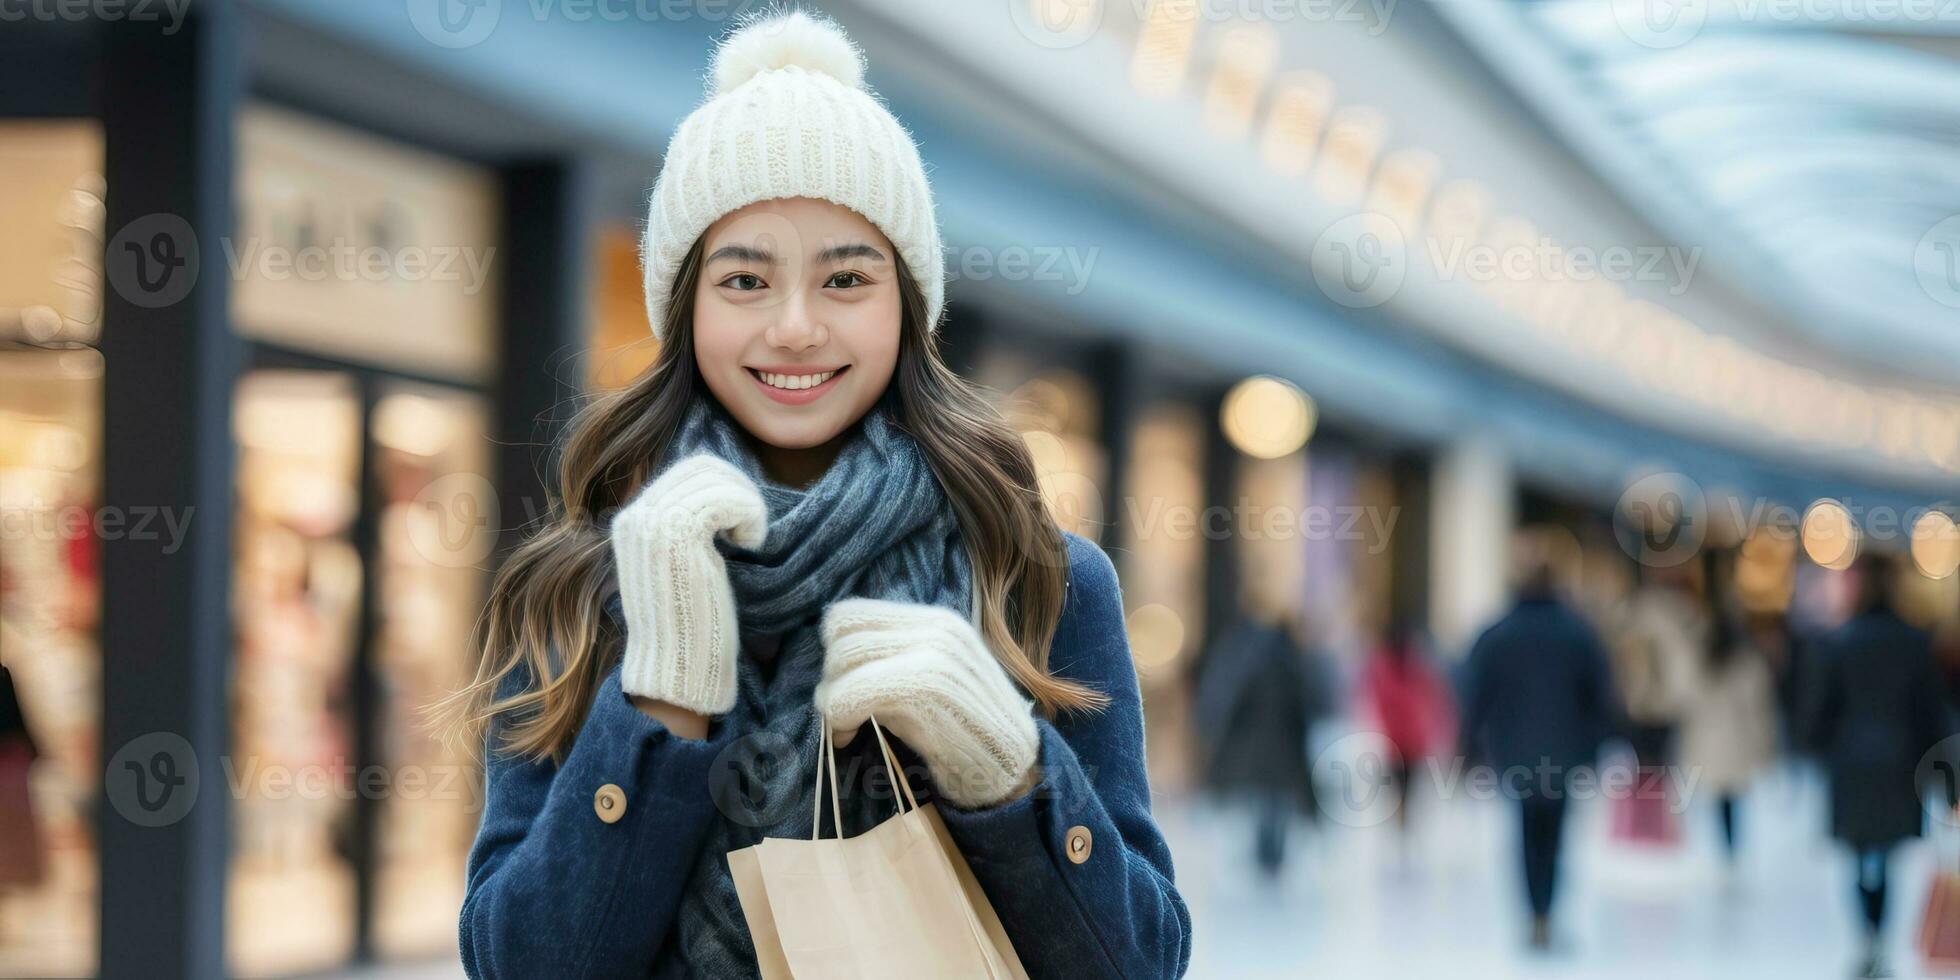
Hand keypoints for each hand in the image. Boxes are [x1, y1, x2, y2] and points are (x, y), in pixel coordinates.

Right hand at [609, 454, 767, 715]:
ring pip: (716, 478)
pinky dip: (750, 516)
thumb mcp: (683, 565)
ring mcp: (655, 522)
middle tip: (750, 528)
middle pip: (701, 466)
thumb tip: (723, 487)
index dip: (725, 485)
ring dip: (747, 504)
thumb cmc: (690, 627)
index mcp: (633, 522)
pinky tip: (750, 545)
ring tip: (750, 539)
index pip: (686, 471)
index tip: (740, 522)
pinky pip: (728, 497)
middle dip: (738, 488)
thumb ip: (689, 528)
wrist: (677, 670)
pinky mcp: (680, 534)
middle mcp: (636, 516)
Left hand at [814, 598, 1039, 808]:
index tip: (841, 687)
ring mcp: (934, 653)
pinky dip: (838, 717)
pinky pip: (853, 692)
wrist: (1011, 768)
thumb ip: (894, 661)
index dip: (834, 651)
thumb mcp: (931, 681)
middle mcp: (935, 627)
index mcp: (936, 622)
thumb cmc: (965, 732)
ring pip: (844, 659)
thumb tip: (836, 664)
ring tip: (842, 727)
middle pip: (842, 633)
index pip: (853, 614)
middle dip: (830, 678)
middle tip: (839, 714)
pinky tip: (846, 738)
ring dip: (831, 700)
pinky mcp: (926, 686)